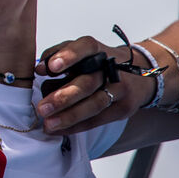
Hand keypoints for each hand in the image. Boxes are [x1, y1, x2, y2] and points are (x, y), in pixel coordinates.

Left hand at [35, 35, 155, 133]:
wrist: (139, 75)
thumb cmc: (98, 63)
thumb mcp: (79, 52)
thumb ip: (57, 55)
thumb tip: (39, 69)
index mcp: (96, 50)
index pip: (85, 48)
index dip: (69, 56)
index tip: (51, 68)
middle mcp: (111, 68)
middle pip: (88, 83)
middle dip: (63, 97)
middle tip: (42, 108)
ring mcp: (120, 89)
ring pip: (95, 104)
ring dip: (69, 116)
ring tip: (49, 123)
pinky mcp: (124, 108)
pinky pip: (98, 120)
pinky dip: (76, 126)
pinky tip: (60, 129)